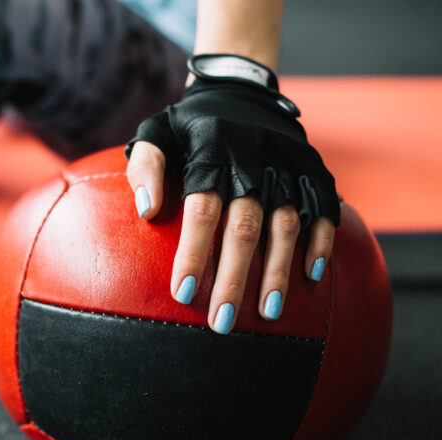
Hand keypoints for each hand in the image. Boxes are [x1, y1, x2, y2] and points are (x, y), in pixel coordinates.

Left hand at [125, 72, 337, 334]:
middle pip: (244, 228)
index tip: (184, 294)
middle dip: (234, 278)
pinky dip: (321, 241)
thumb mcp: (155, 133)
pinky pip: (324, 208)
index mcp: (211, 154)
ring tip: (267, 313)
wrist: (239, 88)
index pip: (202, 210)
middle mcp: (251, 162)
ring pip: (285, 225)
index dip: (194, 253)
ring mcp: (286, 167)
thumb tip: (146, 212)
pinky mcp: (313, 170)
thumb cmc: (189, 124)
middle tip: (223, 322)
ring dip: (278, 271)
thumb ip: (144, 168)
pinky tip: (312, 276)